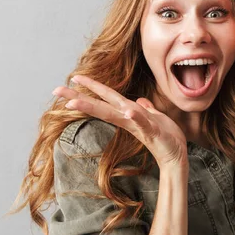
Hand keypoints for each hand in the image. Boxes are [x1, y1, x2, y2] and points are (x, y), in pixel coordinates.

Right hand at [53, 75, 187, 170]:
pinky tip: (128, 111)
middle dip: (79, 97)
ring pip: (114, 114)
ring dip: (95, 107)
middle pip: (101, 105)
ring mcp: (138, 126)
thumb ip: (146, 110)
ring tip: (75, 100)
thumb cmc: (166, 137)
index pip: (107, 98)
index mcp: (129, 114)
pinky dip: (136, 117)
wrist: (177, 157)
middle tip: (56, 90)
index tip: (72, 78)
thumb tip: (139, 101)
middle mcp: (129, 120)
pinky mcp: (152, 132)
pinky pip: (143, 123)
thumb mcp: (155, 119)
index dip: (91, 88)